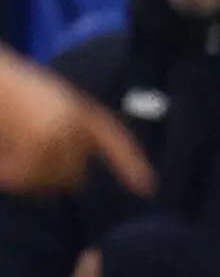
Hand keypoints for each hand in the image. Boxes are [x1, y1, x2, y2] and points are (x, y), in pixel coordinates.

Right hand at [0, 51, 151, 196]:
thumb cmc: (12, 89)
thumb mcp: (48, 106)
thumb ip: (65, 133)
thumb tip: (71, 179)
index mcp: (83, 111)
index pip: (114, 140)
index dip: (129, 164)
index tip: (147, 187)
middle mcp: (78, 124)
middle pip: (72, 176)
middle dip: (46, 178)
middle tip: (17, 166)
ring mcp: (62, 134)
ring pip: (48, 181)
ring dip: (24, 178)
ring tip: (7, 161)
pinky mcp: (40, 143)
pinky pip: (26, 177)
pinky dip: (10, 177)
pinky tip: (1, 168)